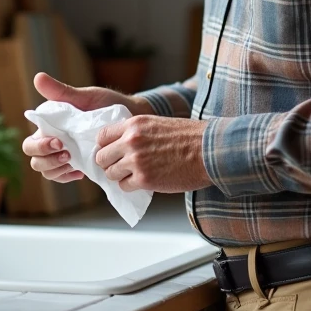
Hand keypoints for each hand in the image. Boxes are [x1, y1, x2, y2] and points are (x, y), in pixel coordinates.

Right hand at [22, 72, 152, 182]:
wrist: (131, 118)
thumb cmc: (107, 103)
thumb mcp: (86, 96)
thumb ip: (62, 92)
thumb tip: (38, 77)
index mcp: (51, 126)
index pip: (31, 143)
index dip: (40, 147)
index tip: (59, 142)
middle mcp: (53, 141)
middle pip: (35, 160)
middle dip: (48, 160)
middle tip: (68, 155)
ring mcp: (64, 155)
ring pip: (47, 172)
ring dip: (57, 170)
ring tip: (75, 164)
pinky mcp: (78, 165)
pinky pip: (62, 177)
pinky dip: (67, 176)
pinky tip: (81, 172)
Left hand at [94, 115, 210, 192]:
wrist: (209, 151)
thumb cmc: (189, 137)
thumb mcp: (157, 123)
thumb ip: (136, 132)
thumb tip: (120, 145)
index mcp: (134, 124)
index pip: (102, 136)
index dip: (105, 146)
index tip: (111, 152)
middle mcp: (131, 141)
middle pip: (101, 157)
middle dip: (109, 163)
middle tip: (120, 166)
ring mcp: (136, 161)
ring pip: (111, 174)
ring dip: (120, 176)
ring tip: (134, 174)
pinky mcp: (145, 179)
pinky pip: (124, 186)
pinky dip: (131, 186)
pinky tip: (143, 181)